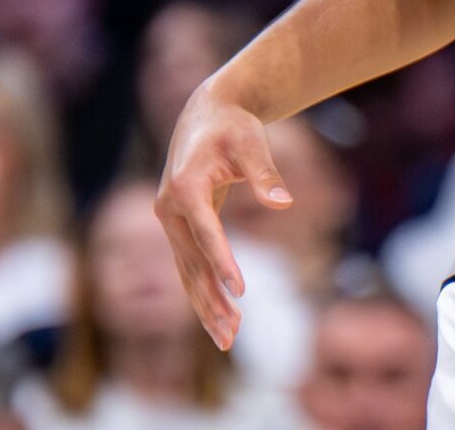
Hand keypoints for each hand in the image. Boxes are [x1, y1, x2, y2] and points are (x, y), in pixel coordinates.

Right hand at [153, 82, 290, 349]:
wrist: (208, 114)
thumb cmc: (234, 127)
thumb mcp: (253, 144)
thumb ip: (266, 174)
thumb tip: (285, 203)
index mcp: (186, 186)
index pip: (205, 232)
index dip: (222, 261)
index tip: (240, 290)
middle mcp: (169, 207)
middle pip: (191, 262)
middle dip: (211, 300)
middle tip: (232, 336)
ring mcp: (169, 219)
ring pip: (187, 271)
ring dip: (205, 305)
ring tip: (227, 339)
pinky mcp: (177, 227)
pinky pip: (188, 266)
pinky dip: (202, 292)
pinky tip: (220, 316)